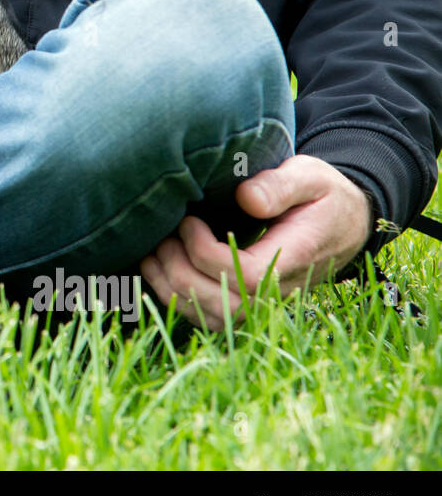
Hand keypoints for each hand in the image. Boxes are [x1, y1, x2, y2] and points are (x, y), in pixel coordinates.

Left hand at [140, 154, 371, 330]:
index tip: (189, 222)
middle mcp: (282, 289)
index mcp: (297, 255)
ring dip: (173, 291)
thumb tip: (246, 198)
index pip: (246, 275)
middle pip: (226, 305)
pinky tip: (158, 272)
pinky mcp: (251, 304)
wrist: (344, 223)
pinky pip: (212, 319)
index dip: (207, 254)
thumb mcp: (310, 177)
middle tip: (162, 239)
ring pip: (216, 318)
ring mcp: (267, 302)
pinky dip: (178, 302)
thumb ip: (281, 185)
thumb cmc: (322, 195)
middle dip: (182, 274)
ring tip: (151, 255)